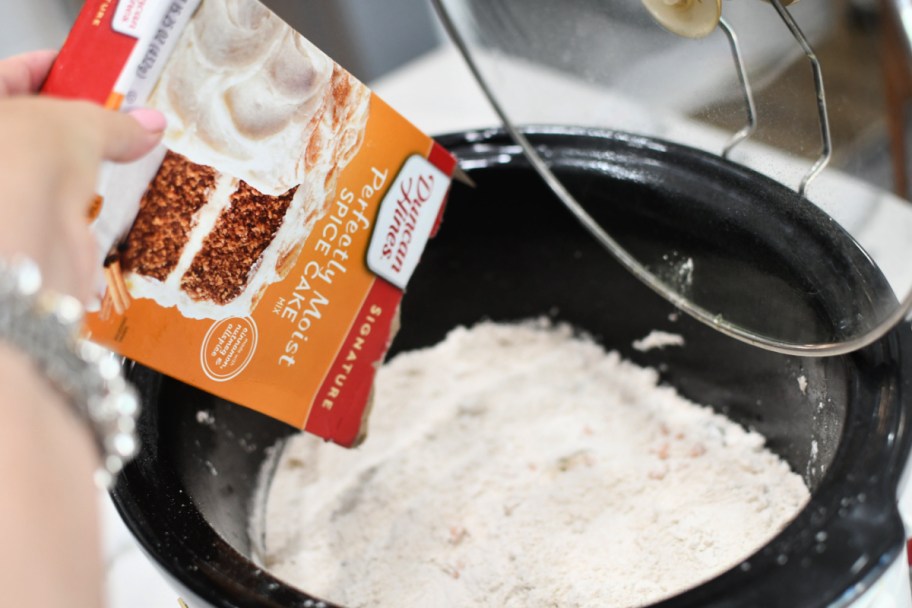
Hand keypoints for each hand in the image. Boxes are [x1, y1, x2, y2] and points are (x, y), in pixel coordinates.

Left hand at [0, 51, 165, 302]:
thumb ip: (114, 121)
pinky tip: (123, 188)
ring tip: (132, 146)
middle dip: (80, 119)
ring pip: (55, 169)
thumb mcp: (79, 123)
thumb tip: (145, 124)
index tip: (87, 64)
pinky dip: (97, 200)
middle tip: (120, 107)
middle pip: (36, 125)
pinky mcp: (37, 231)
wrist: (26, 242)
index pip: (9, 76)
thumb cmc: (20, 165)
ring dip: (92, 161)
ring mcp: (11, 193)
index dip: (52, 68)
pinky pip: (71, 209)